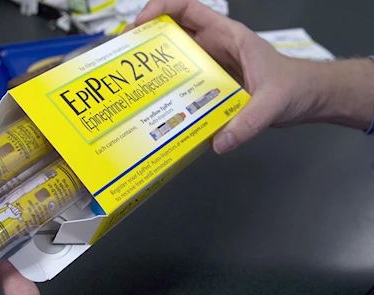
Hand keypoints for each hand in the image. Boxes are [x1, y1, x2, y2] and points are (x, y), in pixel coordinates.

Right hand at [134, 0, 369, 152]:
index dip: (161, 8)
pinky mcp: (210, 87)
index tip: (139, 25)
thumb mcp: (274, 102)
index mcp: (227, 36)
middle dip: (146, 41)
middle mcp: (214, 47)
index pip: (188, 8)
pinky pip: (183, 84)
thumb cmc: (295, 87)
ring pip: (174, 59)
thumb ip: (249, 122)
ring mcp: (211, 67)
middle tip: (123, 59)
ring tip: (130, 85)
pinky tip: (155, 108)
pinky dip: (167, 91)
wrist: (307, 99)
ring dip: (153, 68)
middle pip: (173, 33)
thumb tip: (218, 144)